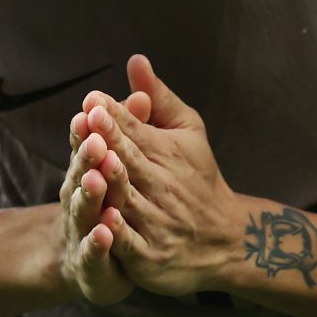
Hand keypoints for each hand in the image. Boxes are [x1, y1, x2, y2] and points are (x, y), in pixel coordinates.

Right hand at [56, 124, 132, 304]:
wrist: (95, 261)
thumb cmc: (112, 200)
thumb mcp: (122, 159)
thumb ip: (132, 127)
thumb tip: (142, 93)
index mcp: (88, 169)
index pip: (85, 144)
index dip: (87, 128)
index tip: (91, 108)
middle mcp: (79, 196)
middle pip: (82, 173)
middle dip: (87, 156)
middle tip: (95, 140)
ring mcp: (82, 229)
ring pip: (84, 210)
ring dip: (89, 195)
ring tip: (96, 179)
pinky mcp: (91, 261)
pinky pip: (93, 252)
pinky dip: (97, 242)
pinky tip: (105, 232)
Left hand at [72, 55, 241, 296]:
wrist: (227, 240)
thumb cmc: (198, 179)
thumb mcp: (187, 133)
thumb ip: (159, 99)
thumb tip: (135, 59)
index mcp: (168, 154)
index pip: (136, 132)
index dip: (115, 116)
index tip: (94, 99)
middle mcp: (163, 186)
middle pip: (130, 161)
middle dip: (110, 141)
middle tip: (89, 119)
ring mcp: (156, 223)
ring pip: (128, 199)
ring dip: (110, 181)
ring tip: (94, 161)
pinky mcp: (149, 256)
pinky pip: (130, 242)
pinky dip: (117, 232)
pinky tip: (104, 217)